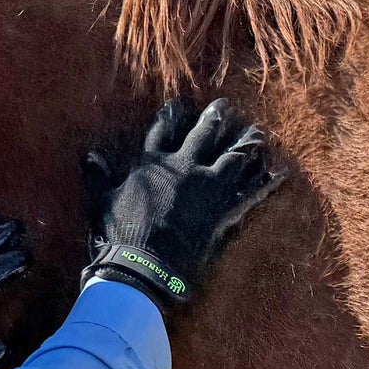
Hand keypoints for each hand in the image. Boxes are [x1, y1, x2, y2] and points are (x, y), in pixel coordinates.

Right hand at [84, 100, 279, 308]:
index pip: (162, 131)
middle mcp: (184, 168)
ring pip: (233, 158)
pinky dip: (265, 183)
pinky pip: (250, 193)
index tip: (178, 103)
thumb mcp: (100, 201)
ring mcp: (207, 188)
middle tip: (225, 106)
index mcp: (153, 163)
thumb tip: (89, 156)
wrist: (145, 264)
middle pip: (203, 135)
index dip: (170, 115)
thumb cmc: (119, 233)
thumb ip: (98, 176)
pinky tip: (278, 173)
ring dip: (246, 144)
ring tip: (256, 134)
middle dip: (215, 119)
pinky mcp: (222, 211)